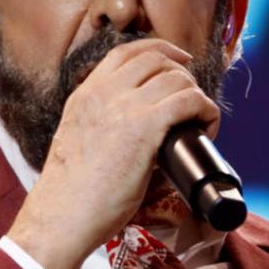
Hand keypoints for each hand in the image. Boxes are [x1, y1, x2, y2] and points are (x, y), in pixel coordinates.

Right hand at [6, 38, 220, 268]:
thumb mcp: (79, 142)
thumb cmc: (71, 195)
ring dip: (196, 95)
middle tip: (192, 103)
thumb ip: (102, 126)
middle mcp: (103, 93)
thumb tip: (141, 134)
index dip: (160, 51)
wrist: (61, 217)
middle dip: (182, 75)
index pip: (126, 52)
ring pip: (177, 78)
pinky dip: (205, 110)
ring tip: (200, 121)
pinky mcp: (144, 127)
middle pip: (157, 60)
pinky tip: (207, 127)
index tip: (178, 64)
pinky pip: (189, 100)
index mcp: (85, 95)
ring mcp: (123, 107)